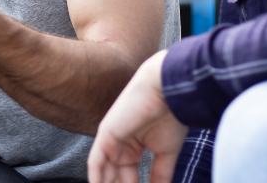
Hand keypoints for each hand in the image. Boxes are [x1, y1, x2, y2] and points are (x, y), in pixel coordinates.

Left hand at [88, 51, 187, 182]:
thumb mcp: (166, 154)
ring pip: (104, 173)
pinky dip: (97, 178)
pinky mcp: (105, 135)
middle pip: (114, 177)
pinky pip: (95, 162)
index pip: (128, 177)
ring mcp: (111, 140)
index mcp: (132, 147)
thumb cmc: (171, 117)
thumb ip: (160, 175)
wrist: (168, 92)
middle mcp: (119, 145)